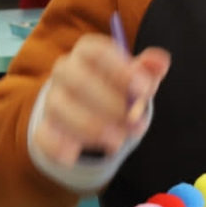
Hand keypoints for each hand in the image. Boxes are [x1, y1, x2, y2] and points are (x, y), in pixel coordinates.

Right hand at [32, 34, 170, 166]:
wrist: (92, 109)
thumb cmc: (119, 87)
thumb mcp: (137, 77)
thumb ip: (148, 70)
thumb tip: (161, 61)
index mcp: (88, 51)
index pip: (98, 52)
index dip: (121, 70)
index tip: (144, 90)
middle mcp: (65, 71)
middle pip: (78, 80)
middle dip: (110, 103)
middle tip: (135, 123)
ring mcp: (52, 99)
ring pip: (60, 108)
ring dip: (91, 126)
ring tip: (118, 141)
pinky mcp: (45, 128)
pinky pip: (44, 135)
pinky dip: (58, 146)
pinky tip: (75, 154)